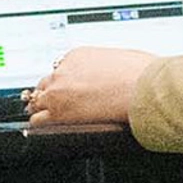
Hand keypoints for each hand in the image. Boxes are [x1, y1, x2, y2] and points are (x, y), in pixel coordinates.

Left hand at [25, 47, 151, 131]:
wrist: (144, 89)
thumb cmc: (142, 73)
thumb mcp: (120, 57)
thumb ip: (106, 64)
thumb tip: (111, 70)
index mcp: (77, 55)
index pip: (60, 68)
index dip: (65, 80)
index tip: (70, 87)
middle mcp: (63, 71)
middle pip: (46, 83)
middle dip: (52, 92)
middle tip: (60, 102)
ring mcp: (58, 92)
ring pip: (38, 100)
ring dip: (44, 107)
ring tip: (50, 116)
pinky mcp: (58, 112)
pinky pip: (38, 119)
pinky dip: (41, 122)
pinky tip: (48, 126)